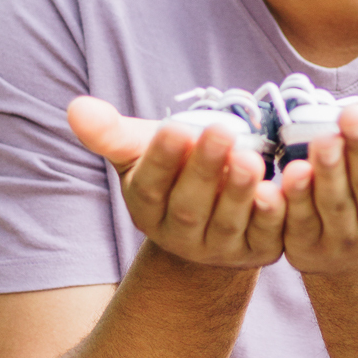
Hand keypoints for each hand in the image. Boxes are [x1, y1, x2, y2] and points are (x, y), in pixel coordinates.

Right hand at [67, 97, 285, 269]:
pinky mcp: (259, 250)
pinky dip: (275, 214)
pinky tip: (281, 188)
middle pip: (191, 205)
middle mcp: (182, 235)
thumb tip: (76, 107)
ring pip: (230, 221)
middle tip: (220, 132)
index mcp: (148, 209)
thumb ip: (111, 133)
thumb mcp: (143, 150)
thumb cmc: (176, 170)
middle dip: (205, 169)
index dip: (162, 160)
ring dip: (240, 192)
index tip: (174, 129)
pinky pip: (269, 234)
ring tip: (250, 158)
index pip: (151, 186)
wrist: (215, 213)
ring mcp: (221, 247)